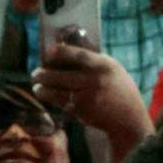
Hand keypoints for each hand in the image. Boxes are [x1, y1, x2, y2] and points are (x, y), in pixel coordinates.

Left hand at [30, 36, 149, 151]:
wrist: (127, 117)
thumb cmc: (118, 87)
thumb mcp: (111, 67)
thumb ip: (92, 58)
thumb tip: (66, 46)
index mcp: (102, 65)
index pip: (76, 54)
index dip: (59, 51)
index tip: (47, 51)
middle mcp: (93, 80)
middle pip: (58, 75)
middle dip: (41, 74)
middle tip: (35, 74)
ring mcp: (86, 97)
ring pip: (54, 92)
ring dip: (42, 89)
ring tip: (38, 87)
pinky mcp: (81, 111)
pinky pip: (61, 103)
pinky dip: (54, 100)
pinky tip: (51, 96)